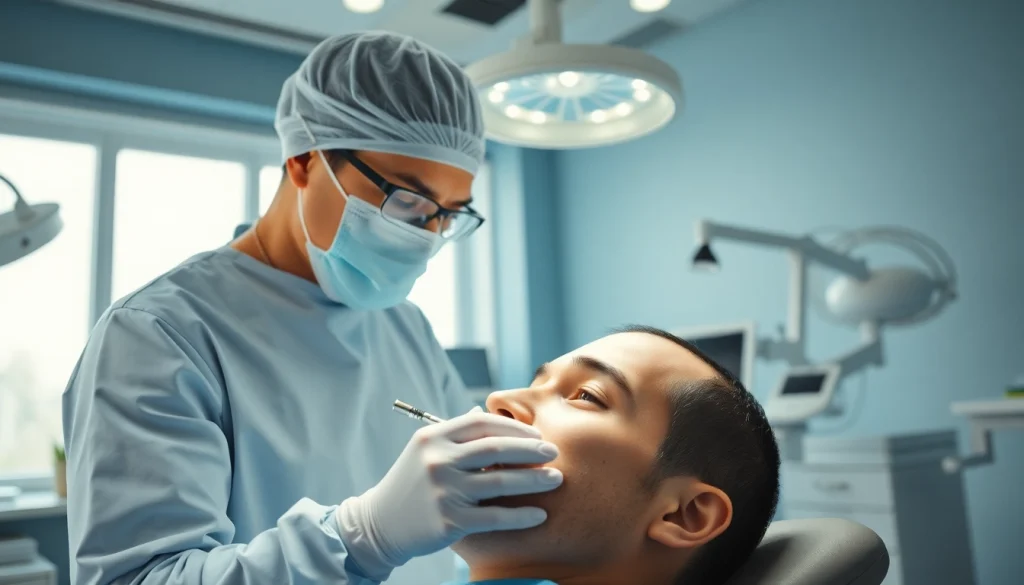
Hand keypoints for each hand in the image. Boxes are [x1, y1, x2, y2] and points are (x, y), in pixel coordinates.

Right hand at [335, 407, 562, 573]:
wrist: (379, 523)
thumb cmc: (410, 483)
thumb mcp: (425, 451)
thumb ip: (455, 433)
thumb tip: (483, 412)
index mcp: (433, 437)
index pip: (481, 424)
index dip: (514, 428)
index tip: (537, 435)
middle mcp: (437, 460)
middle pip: (495, 448)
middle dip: (531, 450)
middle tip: (554, 452)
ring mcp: (443, 490)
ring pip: (500, 481)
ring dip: (534, 480)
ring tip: (557, 480)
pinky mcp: (449, 521)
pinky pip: (495, 517)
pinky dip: (521, 516)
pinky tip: (540, 515)